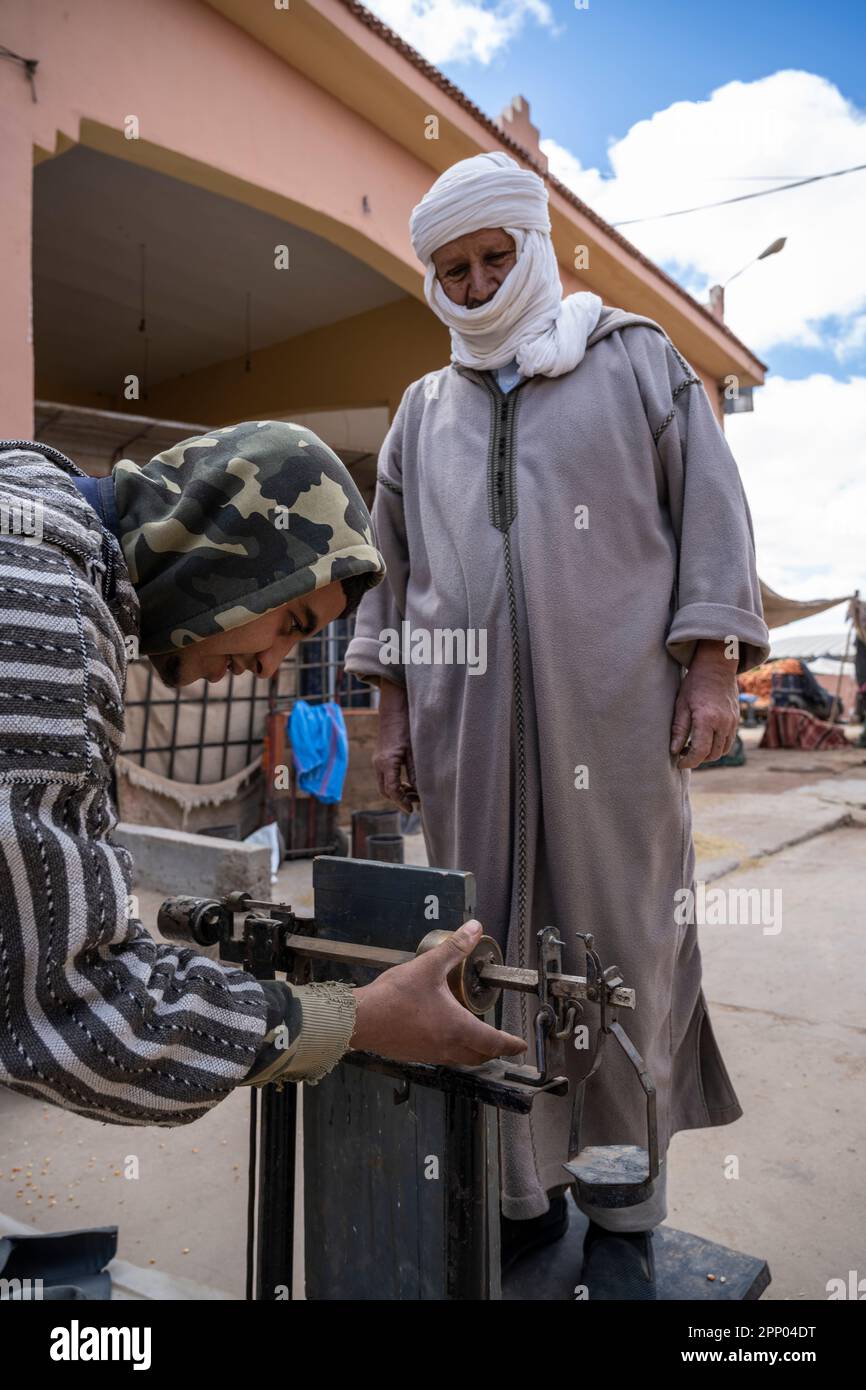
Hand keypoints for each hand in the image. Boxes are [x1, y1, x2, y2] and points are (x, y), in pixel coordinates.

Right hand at [350, 921, 526, 1065]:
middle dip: (493, 1049)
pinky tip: (443, 1034)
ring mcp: (430, 1053)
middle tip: (501, 1042)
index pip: (494, 1043)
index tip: (520, 1045)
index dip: (511, 1044)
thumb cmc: (393, 997)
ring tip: (476, 1038)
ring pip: (461, 1058)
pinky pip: (442, 1056)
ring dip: (473, 1051)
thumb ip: (454, 947)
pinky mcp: (414, 1053)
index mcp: (457, 1028)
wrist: (361, 1019)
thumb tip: (473, 929)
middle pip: (479, 1055)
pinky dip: (452, 1049)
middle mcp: (447, 1046)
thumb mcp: (428, 966)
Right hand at [374, 678, 417, 812]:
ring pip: (383, 785)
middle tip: (415, 803)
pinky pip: (384, 777)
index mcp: (387, 762)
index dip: (402, 802)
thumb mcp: (414, 750)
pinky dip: (394, 784)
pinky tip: (408, 783)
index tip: (411, 809)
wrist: (393, 709)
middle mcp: (378, 764)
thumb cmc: (406, 726)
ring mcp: (377, 761)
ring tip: (413, 793)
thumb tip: (422, 790)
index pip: (392, 790)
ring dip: (397, 792)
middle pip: (385, 791)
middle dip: (398, 799)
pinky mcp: (379, 758)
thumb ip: (416, 771)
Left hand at [670, 640, 739, 769]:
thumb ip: (679, 729)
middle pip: (713, 754)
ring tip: (693, 747)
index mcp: (707, 719)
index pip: (700, 751)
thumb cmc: (695, 684)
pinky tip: (705, 739)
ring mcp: (732, 723)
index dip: (689, 761)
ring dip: (708, 754)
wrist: (716, 668)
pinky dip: (718, 746)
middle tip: (684, 753)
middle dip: (698, 759)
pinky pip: (729, 742)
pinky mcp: (736, 721)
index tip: (679, 762)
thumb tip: (674, 751)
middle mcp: (723, 723)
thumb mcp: (681, 705)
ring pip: (722, 751)